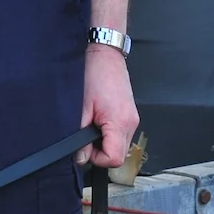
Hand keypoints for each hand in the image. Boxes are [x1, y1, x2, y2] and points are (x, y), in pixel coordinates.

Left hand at [76, 44, 137, 166]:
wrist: (105, 55)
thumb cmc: (94, 74)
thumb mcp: (81, 107)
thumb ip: (80, 135)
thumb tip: (80, 156)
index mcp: (120, 123)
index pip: (114, 159)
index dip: (96, 158)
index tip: (83, 149)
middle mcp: (131, 123)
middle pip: (118, 154)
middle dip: (99, 150)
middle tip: (85, 134)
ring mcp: (132, 119)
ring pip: (119, 144)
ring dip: (103, 140)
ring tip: (91, 122)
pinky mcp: (129, 114)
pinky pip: (120, 132)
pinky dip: (108, 131)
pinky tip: (97, 118)